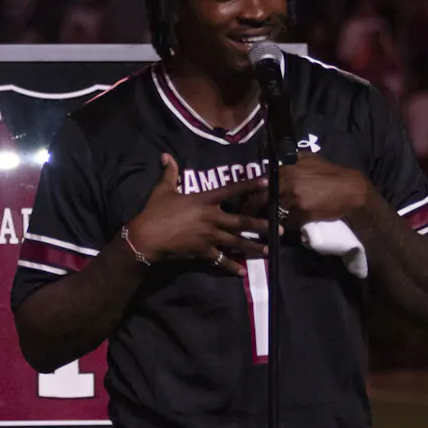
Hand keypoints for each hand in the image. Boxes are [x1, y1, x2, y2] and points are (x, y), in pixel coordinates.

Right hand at [126, 153, 271, 275]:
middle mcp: (212, 218)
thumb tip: (165, 155)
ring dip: (254, 246)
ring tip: (269, 250)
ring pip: (236, 242)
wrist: (147, 236)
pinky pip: (221, 260)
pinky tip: (242, 272)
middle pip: (242, 221)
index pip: (232, 190)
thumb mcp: (163, 189)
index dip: (250, 185)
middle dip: (261, 225)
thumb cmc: (155, 211)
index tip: (267, 182)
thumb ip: (170, 173)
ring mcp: (209, 236)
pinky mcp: (203, 251)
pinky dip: (231, 267)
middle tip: (279, 230)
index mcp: (204, 200)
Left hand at [242, 152, 372, 225]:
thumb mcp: (310, 158)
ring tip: (268, 223)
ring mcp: (295, 198)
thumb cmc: (331, 173)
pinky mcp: (303, 213)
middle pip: (261, 198)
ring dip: (274, 218)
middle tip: (245, 216)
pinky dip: (290, 224)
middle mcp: (288, 181)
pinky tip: (294, 223)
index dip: (252, 192)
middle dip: (251, 208)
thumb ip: (292, 160)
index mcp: (288, 168)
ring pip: (276, 211)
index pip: (262, 181)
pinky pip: (289, 222)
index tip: (245, 199)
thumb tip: (277, 163)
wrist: (350, 190)